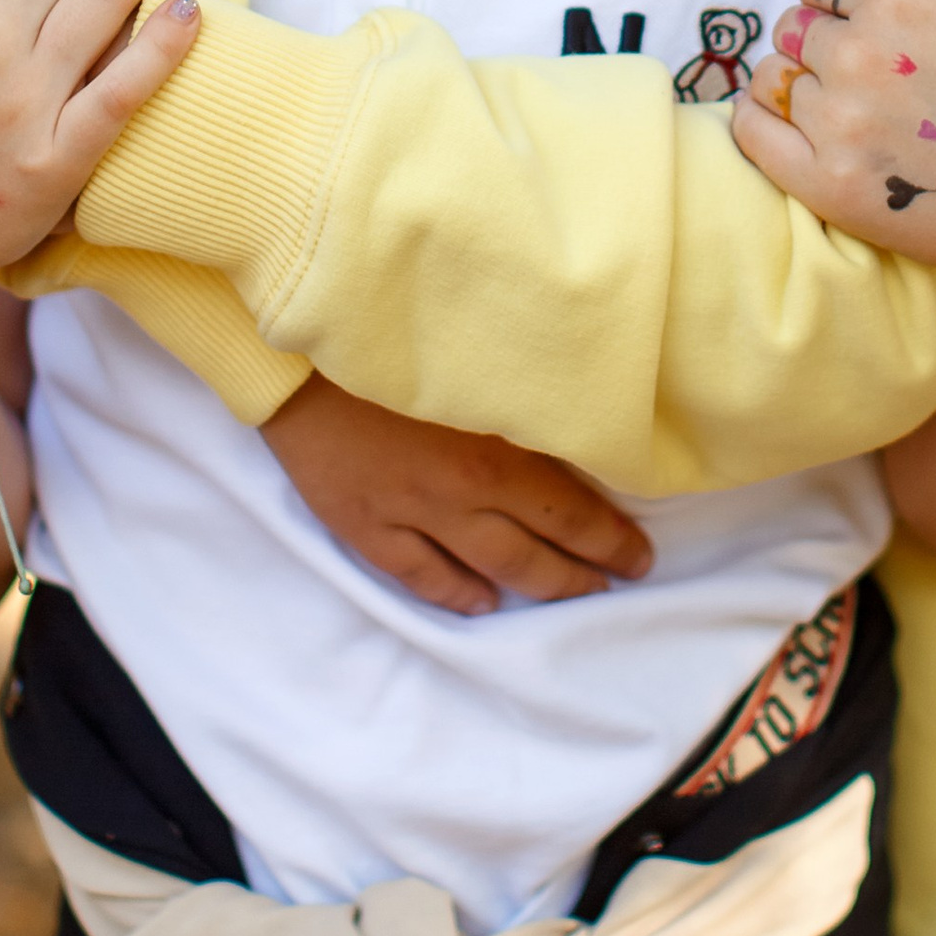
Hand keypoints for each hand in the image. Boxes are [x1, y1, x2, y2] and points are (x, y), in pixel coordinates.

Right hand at [261, 376, 654, 619]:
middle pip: (534, 550)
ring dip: (532, 586)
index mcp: (495, 455)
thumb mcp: (483, 356)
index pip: (571, 513)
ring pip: (484, 568)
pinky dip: (453, 592)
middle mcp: (457, 497)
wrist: (295, 348)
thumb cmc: (396, 332)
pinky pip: (415, 572)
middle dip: (582, 570)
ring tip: (568, 594)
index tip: (640, 555)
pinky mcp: (360, 522)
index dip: (610, 540)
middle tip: (617, 579)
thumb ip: (529, 399)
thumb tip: (583, 422)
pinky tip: (480, 602)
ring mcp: (407, 515)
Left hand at [732, 0, 935, 314]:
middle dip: (825, 38)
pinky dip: (760, 120)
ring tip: (855, 107)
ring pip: (774, 75)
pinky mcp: (825, 186)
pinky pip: (751, 132)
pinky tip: (796, 125)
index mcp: (900, 5)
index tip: (883, 29)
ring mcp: (839, 127)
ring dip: (801, 82)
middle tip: (877, 73)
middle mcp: (860, 61)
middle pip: (794, 24)